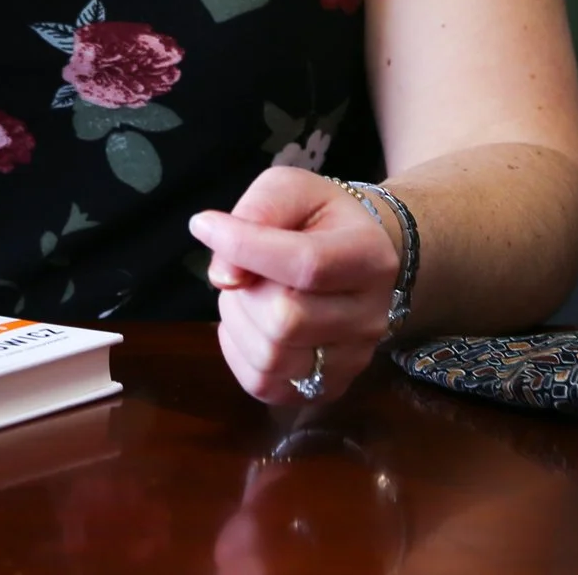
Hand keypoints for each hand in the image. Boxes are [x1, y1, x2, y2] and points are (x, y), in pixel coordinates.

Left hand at [189, 167, 401, 404]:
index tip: (206, 226)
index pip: (306, 265)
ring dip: (240, 320)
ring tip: (252, 293)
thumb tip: (225, 275)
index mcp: (370, 257)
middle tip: (246, 268)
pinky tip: (251, 323)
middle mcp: (371, 316)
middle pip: (285, 319)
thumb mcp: (290, 189)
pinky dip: (240, 352)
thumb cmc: (317, 219)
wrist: (354, 259)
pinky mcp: (328, 387)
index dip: (247, 248)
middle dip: (244, 291)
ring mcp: (353, 358)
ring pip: (270, 356)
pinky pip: (263, 384)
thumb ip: (257, 214)